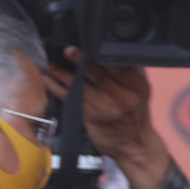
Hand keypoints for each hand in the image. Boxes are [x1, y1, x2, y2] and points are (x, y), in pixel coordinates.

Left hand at [49, 49, 171, 188]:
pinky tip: (49, 81)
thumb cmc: (135, 114)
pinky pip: (71, 100)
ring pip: (81, 87)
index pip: (118, 65)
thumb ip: (129, 71)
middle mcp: (124, 97)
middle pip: (99, 74)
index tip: (87, 43)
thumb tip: (111, 47)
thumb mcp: (140, 91)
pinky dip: (58, 89)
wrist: (135, 144)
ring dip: (63, 75)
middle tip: (66, 50)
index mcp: (138, 86)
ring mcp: (107, 108)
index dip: (100, 54)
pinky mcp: (92, 118)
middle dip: (80, 60)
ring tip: (52, 65)